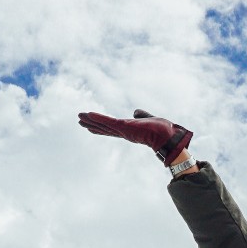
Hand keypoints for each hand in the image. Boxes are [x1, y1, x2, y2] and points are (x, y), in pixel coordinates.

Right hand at [77, 108, 192, 164]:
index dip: (101, 126)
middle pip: (104, 128)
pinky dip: (98, 117)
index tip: (92, 126)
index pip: (111, 129)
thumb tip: (135, 111)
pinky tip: (88, 113)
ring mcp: (122, 130)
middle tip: (80, 121)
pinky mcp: (123, 126)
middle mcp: (123, 132)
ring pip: (103, 125)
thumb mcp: (149, 119)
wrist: (167, 136)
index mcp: (128, 131)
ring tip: (79, 118)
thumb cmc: (162, 130)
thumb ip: (142, 115)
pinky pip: (107, 121)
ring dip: (91, 120)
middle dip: (92, 124)